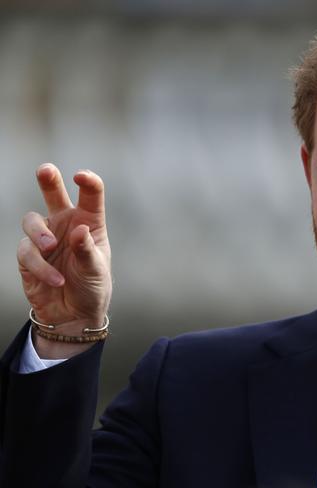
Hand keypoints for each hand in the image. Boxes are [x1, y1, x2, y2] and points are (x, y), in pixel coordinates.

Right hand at [17, 164, 111, 341]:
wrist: (74, 315)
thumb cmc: (92, 287)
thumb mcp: (96, 270)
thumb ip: (87, 251)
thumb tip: (79, 231)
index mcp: (89, 222)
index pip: (90, 196)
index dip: (87, 182)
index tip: (80, 176)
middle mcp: (66, 225)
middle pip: (54, 194)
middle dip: (48, 180)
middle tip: (45, 170)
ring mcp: (45, 238)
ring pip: (32, 221)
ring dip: (40, 234)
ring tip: (51, 248)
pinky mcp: (29, 256)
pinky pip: (27, 252)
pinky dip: (40, 266)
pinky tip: (55, 280)